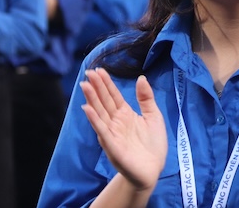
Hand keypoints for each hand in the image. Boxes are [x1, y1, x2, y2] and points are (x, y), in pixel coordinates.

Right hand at [81, 68, 166, 191]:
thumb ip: (146, 98)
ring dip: (92, 99)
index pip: (113, 95)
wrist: (153, 169)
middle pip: (104, 101)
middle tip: (88, 72)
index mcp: (125, 114)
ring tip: (85, 85)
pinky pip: (102, 130)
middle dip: (96, 87)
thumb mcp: (153, 116)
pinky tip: (87, 108)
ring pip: (100, 113)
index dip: (106, 83)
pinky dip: (94, 119)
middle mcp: (116, 122)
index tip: (99, 70)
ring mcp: (112, 133)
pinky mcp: (112, 145)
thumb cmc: (153, 144)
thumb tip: (141, 78)